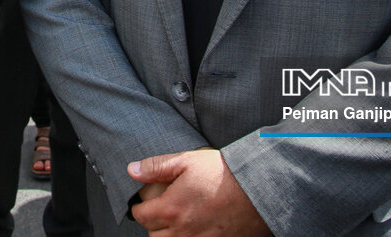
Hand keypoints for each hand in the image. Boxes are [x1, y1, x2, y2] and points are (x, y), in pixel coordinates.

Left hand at [128, 149, 268, 235]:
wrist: (258, 189)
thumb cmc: (223, 174)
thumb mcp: (187, 161)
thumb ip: (157, 167)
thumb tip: (132, 170)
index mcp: (171, 209)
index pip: (141, 216)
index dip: (141, 208)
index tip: (146, 203)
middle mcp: (182, 231)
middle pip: (154, 236)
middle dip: (154, 224)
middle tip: (162, 212)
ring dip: (168, 235)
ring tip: (176, 223)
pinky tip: (194, 230)